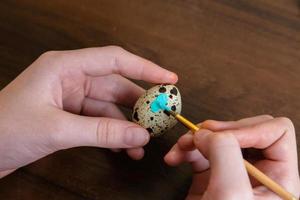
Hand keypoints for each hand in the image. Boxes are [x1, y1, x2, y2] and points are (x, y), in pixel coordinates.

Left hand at [0, 46, 177, 177]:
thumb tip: (141, 135)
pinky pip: (100, 122)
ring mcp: (71, 98)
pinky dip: (114, 134)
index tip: (169, 78)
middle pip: (115, 86)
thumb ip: (102, 131)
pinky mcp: (70, 116)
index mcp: (65, 67)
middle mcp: (71, 78)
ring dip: (127, 124)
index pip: (114, 60)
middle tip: (161, 118)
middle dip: (139, 104)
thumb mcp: (58, 129)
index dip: (145, 67)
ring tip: (144, 141)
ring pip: (110, 107)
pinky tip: (126, 148)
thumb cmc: (4, 130)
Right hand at [164, 115, 299, 198]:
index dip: (248, 129)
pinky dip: (185, 149)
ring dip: (196, 138)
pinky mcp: (212, 174)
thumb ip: (225, 154)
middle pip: (247, 129)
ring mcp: (233, 172)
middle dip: (219, 130)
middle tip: (199, 136)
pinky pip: (200, 149)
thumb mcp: (230, 193)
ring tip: (181, 147)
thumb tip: (207, 133)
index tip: (221, 139)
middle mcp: (258, 172)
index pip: (277, 133)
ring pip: (220, 136)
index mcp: (279, 178)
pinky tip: (175, 158)